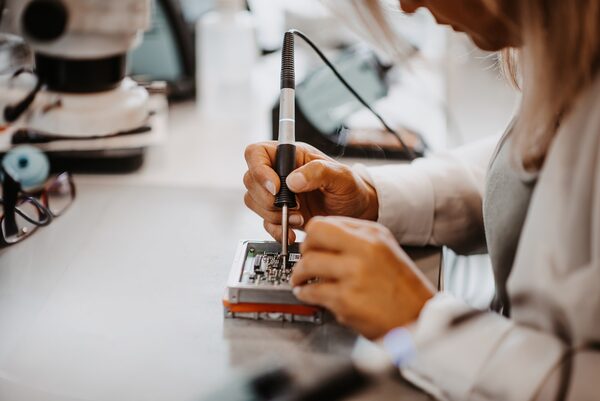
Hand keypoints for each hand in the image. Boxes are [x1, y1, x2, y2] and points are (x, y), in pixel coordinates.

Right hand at [243, 141, 377, 242]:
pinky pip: (265, 223)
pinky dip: (276, 230)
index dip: (259, 170)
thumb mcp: (340, 176)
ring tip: (300, 218)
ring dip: (273, 215)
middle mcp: (278, 172)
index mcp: (289, 155)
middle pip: (250, 180)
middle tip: (293, 206)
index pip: (256, 153)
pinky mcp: (279, 214)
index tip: (276, 187)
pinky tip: (292, 233)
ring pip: (254, 202)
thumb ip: (318, 172)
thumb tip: (292, 180)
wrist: (356, 211)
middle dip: (268, 198)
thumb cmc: (349, 187)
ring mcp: (277, 194)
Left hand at [291, 216, 434, 339]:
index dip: (313, 236)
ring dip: (299, 275)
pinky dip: (305, 294)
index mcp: (373, 234)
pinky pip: (312, 292)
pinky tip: (308, 295)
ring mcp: (354, 274)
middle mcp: (364, 249)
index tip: (309, 246)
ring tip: (300, 281)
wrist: (420, 319)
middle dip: (302, 250)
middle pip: (314, 236)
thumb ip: (357, 242)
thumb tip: (324, 243)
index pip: (326, 223)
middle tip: (301, 262)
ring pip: (308, 264)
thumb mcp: (386, 251)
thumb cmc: (404, 291)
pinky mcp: (347, 300)